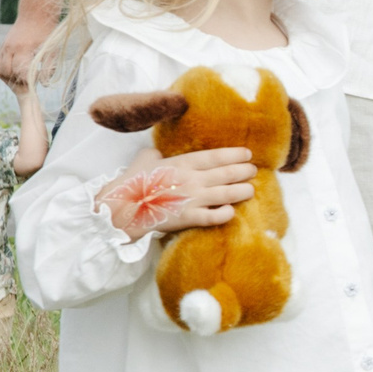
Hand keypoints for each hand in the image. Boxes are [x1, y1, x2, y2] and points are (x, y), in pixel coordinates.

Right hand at [0, 17, 52, 93]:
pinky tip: (17, 70)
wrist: (34, 13)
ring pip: (0, 68)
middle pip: (6, 72)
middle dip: (16, 80)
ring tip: (24, 76)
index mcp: (23, 48)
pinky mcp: (3, 46)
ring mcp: (5, 46)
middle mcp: (10, 48)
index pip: (19, 72)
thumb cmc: (46, 31)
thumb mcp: (52, 48)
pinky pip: (0, 61)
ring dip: (10, 75)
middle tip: (29, 81)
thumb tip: (45, 84)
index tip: (36, 81)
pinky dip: (6, 68)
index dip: (27, 80)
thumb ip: (49, 66)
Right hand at [100, 147, 256, 238]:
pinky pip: (213, 216)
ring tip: (250, 190)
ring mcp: (192, 199)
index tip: (247, 154)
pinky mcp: (188, 218)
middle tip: (253, 172)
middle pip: (227, 174)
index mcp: (181, 163)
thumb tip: (157, 154)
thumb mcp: (143, 161)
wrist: (120, 207)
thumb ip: (155, 155)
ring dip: (242, 192)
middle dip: (243, 172)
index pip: (215, 156)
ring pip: (226, 194)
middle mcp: (191, 179)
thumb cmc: (131, 183)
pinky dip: (225, 214)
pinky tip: (232, 211)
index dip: (234, 155)